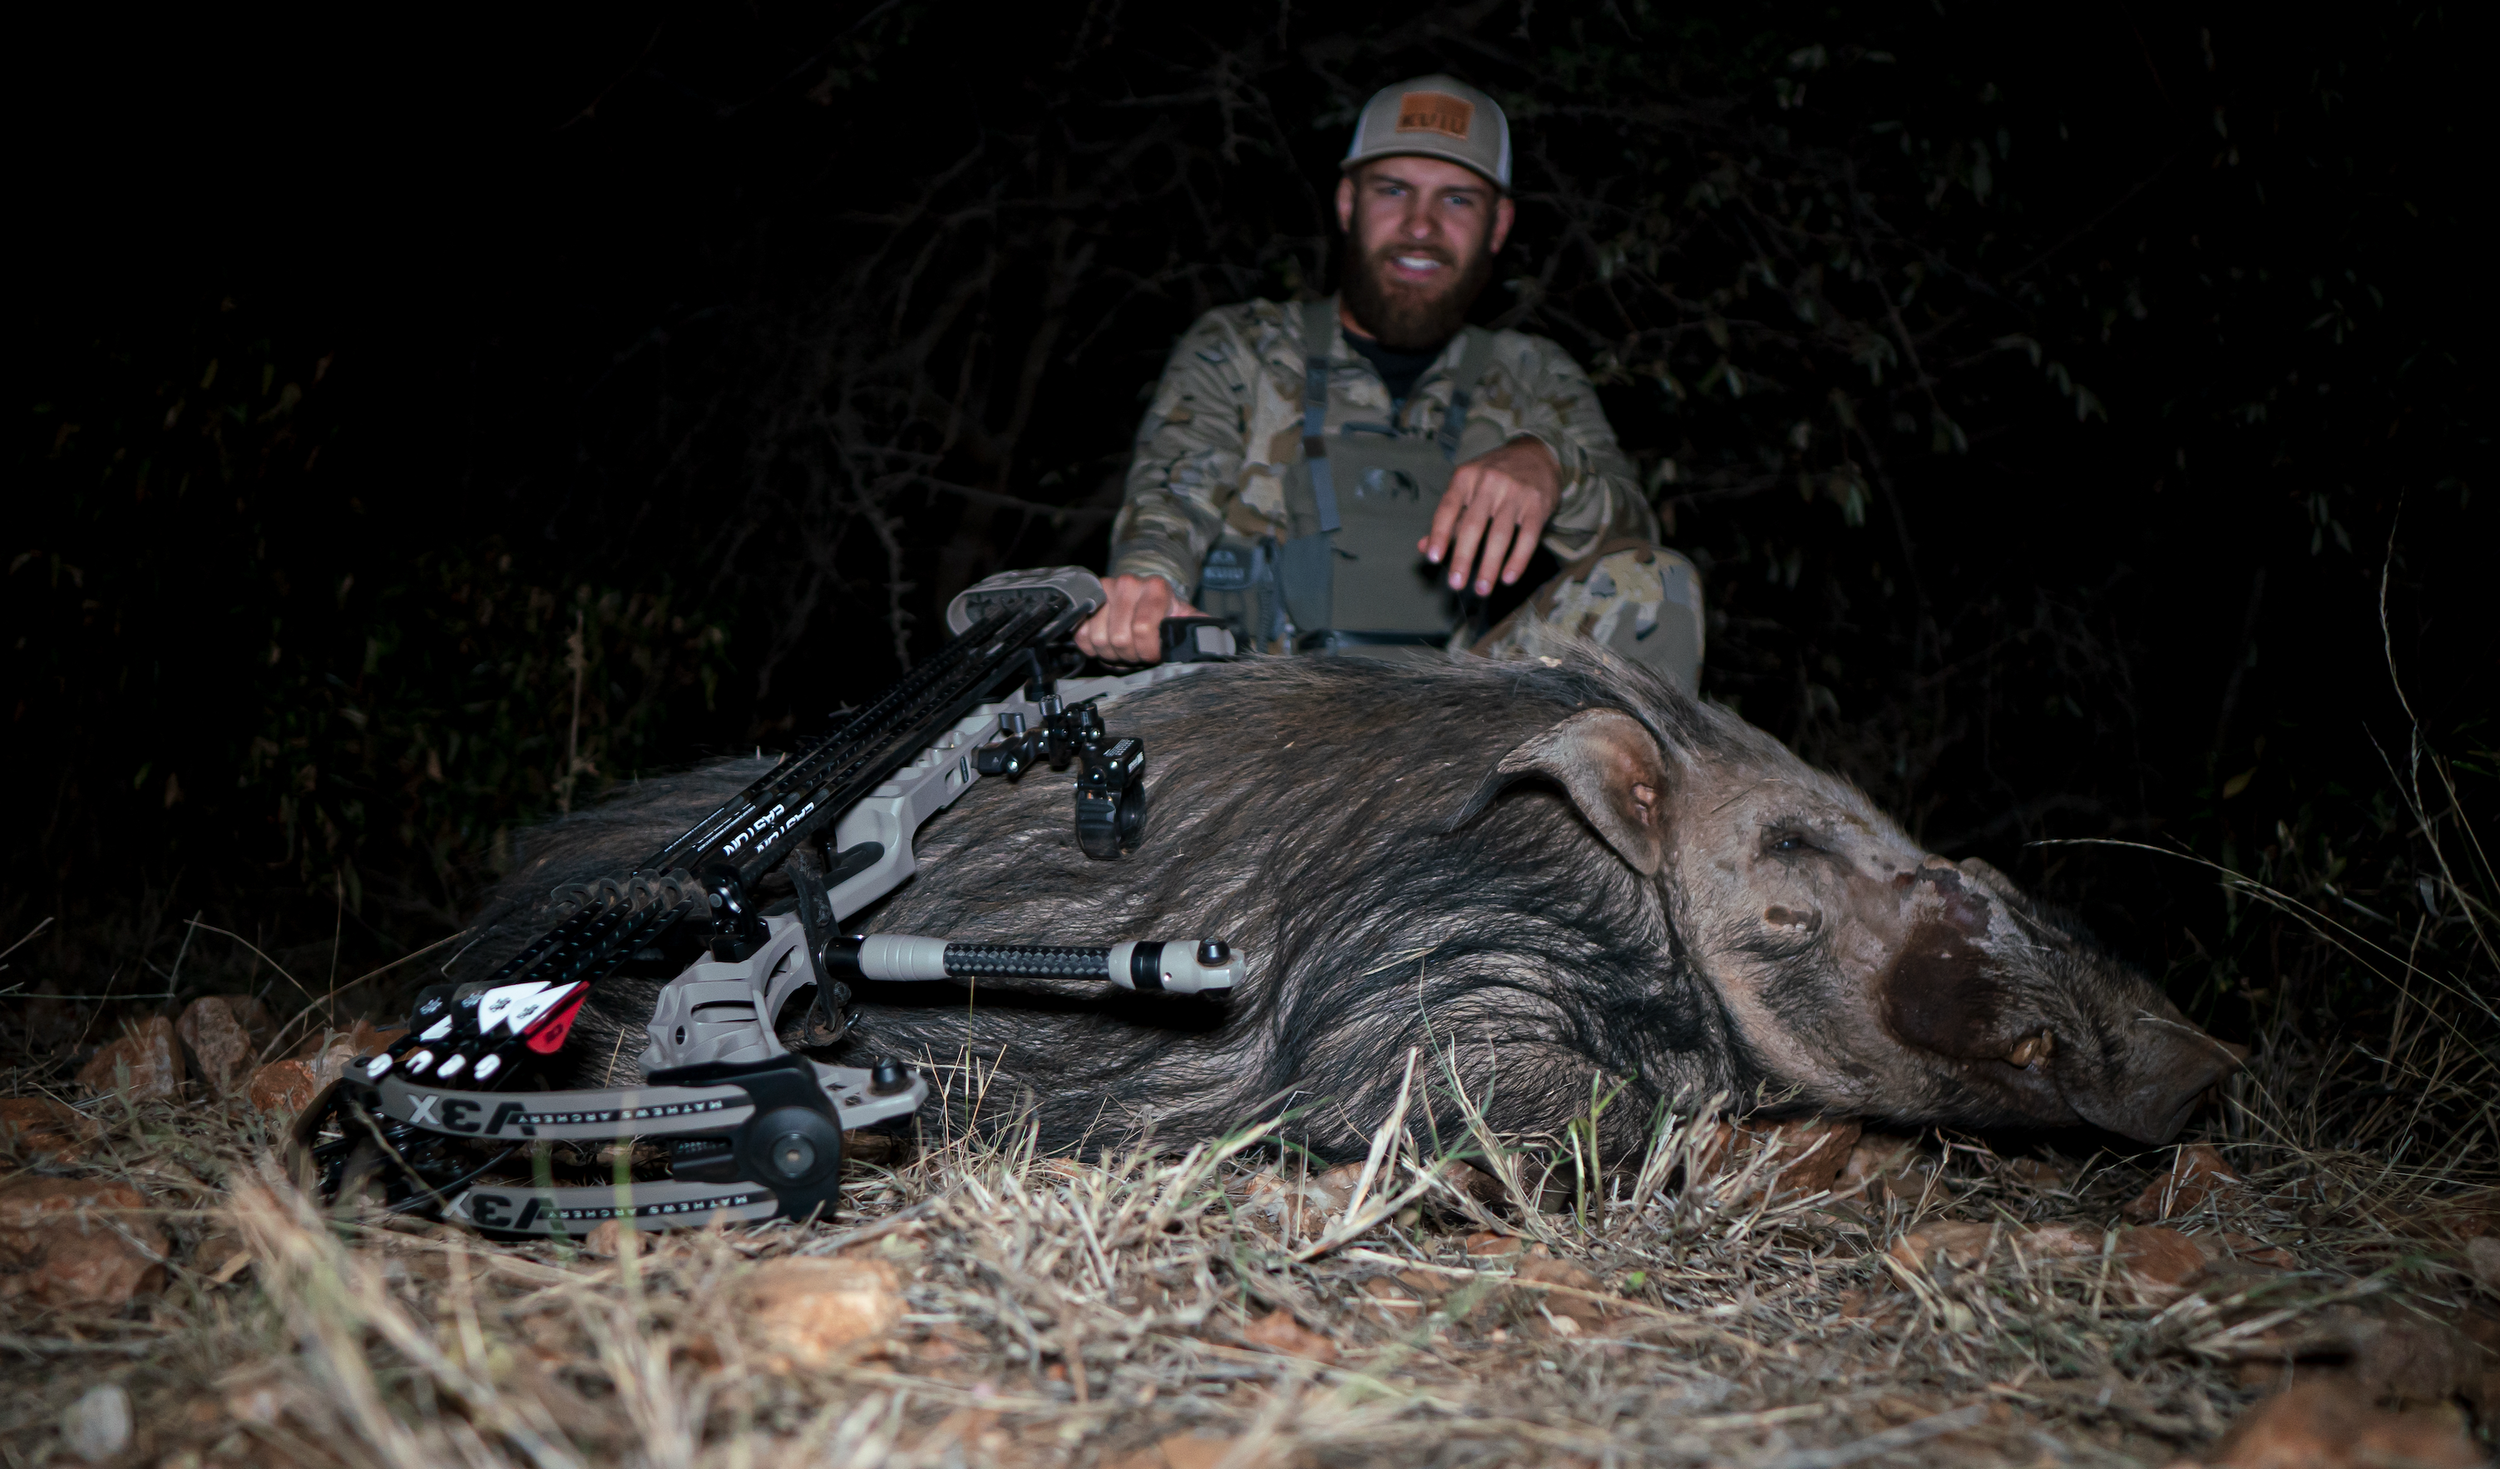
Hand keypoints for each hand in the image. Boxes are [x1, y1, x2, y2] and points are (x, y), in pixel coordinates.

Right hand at [1075, 574, 1202, 664]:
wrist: (1146, 601)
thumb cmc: (1167, 616)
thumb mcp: (1188, 621)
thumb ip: (1201, 630)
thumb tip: (1213, 642)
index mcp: (1156, 587)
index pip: (1143, 630)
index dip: (1149, 651)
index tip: (1156, 653)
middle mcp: (1128, 583)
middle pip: (1119, 638)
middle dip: (1131, 655)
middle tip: (1139, 652)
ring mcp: (1103, 589)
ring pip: (1099, 639)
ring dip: (1113, 654)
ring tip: (1126, 648)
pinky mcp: (1085, 601)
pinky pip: (1081, 636)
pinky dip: (1094, 649)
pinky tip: (1109, 644)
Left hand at [1421, 437, 1561, 595]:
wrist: (1536, 453)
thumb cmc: (1494, 476)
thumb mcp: (1467, 487)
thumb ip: (1449, 518)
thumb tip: (1423, 548)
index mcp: (1465, 477)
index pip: (1447, 508)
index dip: (1439, 534)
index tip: (1433, 558)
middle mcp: (1489, 482)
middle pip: (1473, 525)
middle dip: (1462, 557)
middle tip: (1455, 584)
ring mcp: (1515, 492)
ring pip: (1500, 534)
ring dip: (1490, 565)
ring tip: (1482, 589)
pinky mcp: (1538, 504)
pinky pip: (1528, 536)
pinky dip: (1518, 560)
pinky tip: (1508, 578)